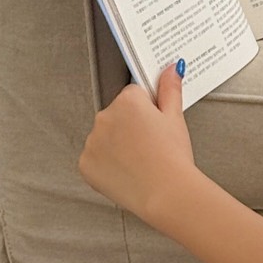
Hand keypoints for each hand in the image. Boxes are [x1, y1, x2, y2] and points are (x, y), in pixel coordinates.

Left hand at [78, 62, 196, 228]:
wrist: (167, 194)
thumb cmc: (173, 158)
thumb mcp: (176, 119)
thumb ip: (170, 89)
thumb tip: (170, 68)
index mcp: (127, 102)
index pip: (134, 95)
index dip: (149, 110)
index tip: (156, 126)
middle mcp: (104, 117)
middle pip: (117, 115)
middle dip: (131, 127)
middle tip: (152, 146)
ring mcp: (92, 142)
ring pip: (105, 137)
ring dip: (118, 145)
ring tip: (141, 161)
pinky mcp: (86, 164)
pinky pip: (96, 159)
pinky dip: (108, 165)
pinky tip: (127, 172)